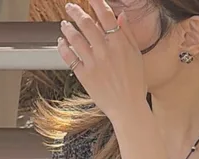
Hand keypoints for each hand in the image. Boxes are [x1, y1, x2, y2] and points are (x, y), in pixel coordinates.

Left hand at [57, 0, 147, 121]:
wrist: (128, 109)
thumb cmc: (134, 85)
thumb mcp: (136, 56)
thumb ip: (128, 34)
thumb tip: (121, 16)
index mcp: (120, 45)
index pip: (106, 16)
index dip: (97, 3)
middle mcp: (105, 52)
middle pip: (87, 24)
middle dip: (76, 12)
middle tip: (70, 7)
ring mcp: (94, 64)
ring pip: (75, 39)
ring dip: (68, 28)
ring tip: (64, 24)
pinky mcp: (85, 76)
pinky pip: (70, 58)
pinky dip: (63, 47)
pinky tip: (61, 43)